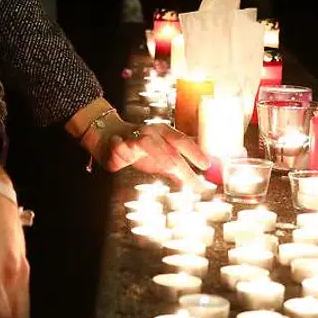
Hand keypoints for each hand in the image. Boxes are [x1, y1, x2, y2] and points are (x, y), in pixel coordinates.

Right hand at [82, 110, 207, 185]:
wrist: (111, 139)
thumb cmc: (140, 149)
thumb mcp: (162, 159)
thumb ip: (178, 171)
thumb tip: (197, 185)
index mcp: (164, 132)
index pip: (182, 140)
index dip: (195, 152)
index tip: (206, 165)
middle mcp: (151, 132)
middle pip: (169, 145)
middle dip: (182, 161)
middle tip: (191, 177)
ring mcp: (134, 136)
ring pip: (148, 144)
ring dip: (160, 155)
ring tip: (170, 166)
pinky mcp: (117, 145)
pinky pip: (121, 147)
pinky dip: (123, 149)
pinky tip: (125, 156)